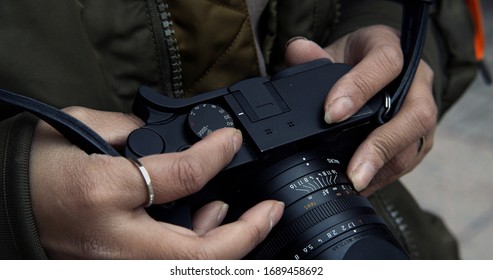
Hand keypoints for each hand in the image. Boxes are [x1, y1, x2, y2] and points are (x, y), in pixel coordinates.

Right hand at [30, 107, 283, 258]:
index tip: (230, 141)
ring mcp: (117, 264)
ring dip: (225, 245)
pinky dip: (196, 250)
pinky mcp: (119, 267)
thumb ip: (131, 132)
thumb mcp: (80, 127)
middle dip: (248, 234)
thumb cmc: (30, 167)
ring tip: (239, 214)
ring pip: (190, 268)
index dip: (215, 156)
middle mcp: (115, 242)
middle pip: (200, 254)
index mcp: (103, 193)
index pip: (180, 176)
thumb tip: (169, 139)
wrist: (1, 204)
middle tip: (271, 210)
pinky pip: (170, 266)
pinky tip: (202, 224)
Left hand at [284, 25, 436, 195]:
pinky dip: (384, 175)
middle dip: (381, 145)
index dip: (359, 89)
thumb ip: (315, 54)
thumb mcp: (335, 50)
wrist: (381, 70)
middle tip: (353, 171)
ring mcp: (423, 112)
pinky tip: (363, 186)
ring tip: (355, 184)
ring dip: (384, 167)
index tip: (331, 115)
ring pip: (414, 143)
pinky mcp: (421, 137)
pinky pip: (409, 159)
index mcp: (393, 50)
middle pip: (414, 114)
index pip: (385, 64)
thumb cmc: (357, 59)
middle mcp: (417, 82)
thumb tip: (296, 51)